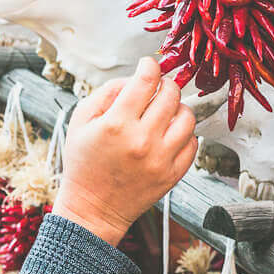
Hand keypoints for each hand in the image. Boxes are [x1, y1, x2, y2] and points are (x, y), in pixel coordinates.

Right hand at [52, 57, 197, 245]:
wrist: (93, 209)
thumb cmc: (84, 163)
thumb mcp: (80, 120)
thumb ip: (106, 92)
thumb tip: (134, 78)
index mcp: (117, 124)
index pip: (146, 80)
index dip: (149, 65)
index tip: (147, 65)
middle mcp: (142, 140)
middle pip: (171, 94)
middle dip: (164, 84)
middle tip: (156, 89)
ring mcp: (161, 159)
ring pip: (188, 117)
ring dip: (178, 107)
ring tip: (164, 112)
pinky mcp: (173, 175)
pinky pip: (193, 143)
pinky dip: (184, 133)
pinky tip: (168, 134)